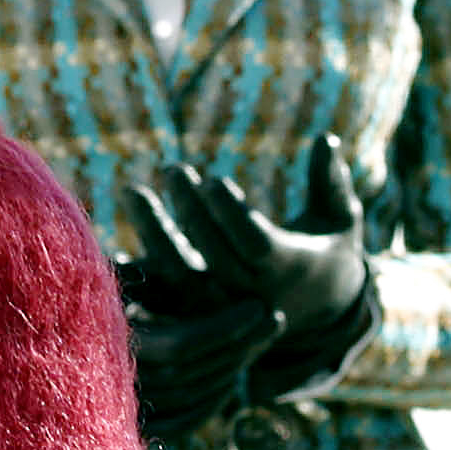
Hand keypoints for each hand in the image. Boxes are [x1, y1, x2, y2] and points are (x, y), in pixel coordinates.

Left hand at [118, 138, 378, 436]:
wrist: (316, 313)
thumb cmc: (326, 251)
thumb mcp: (339, 219)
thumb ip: (332, 181)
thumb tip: (327, 135)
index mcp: (285, 267)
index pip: (253, 241)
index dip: (231, 213)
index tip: (212, 180)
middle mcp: (250, 291)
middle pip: (212, 253)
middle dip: (190, 210)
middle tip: (172, 169)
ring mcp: (220, 306)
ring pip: (180, 274)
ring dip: (154, 233)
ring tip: (133, 191)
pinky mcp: (196, 313)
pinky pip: (162, 296)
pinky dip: (139, 274)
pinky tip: (111, 249)